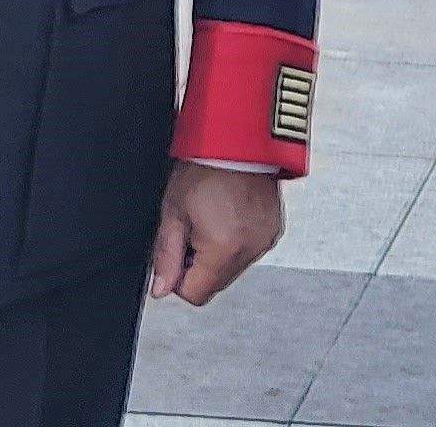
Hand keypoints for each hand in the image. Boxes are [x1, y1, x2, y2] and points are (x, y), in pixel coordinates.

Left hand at [147, 163, 281, 304]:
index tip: (177, 253)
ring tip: (213, 219)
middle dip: (200, 266)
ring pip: (233, 269)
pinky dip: (237, 242)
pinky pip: (249, 251)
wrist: (236, 141)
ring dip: (219, 254)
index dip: (179, 279)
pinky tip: (229, 216)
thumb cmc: (204, 168)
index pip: (196, 294)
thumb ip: (166, 257)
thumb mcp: (173, 213)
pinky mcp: (274, 230)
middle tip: (193, 230)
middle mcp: (251, 250)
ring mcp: (266, 240)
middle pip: (216, 284)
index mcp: (224, 249)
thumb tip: (161, 289)